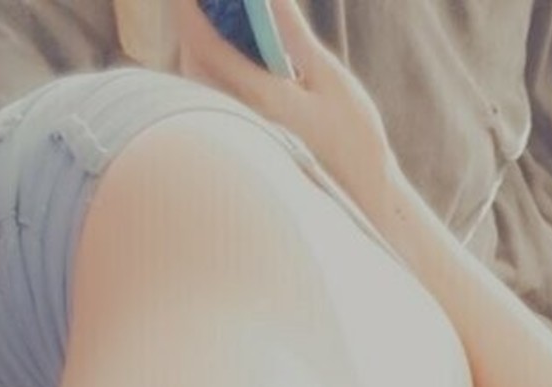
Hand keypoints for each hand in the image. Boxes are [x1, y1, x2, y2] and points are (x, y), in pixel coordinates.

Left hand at [175, 0, 400, 232]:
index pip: (206, 43)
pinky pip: (212, 101)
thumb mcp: (329, 80)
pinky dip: (216, 72)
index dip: (189, 7)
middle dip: (197, 24)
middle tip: (212, 1)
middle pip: (195, 61)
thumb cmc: (354, 143)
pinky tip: (240, 59)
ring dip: (205, 48)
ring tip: (228, 21)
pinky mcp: (239, 148)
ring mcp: (235, 140)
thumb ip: (292, 36)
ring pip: (199, 84)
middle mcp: (238, 124)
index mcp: (261, 101)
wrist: (363, 202)